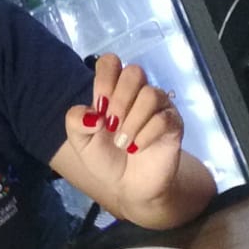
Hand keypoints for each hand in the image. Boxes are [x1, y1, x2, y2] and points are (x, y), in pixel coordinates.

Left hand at [64, 55, 184, 210]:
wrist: (128, 186)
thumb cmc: (106, 159)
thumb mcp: (80, 142)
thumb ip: (75, 121)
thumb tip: (93, 114)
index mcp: (112, 90)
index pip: (110, 62)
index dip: (104, 79)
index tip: (100, 107)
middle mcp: (137, 92)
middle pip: (134, 72)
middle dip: (119, 100)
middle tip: (110, 126)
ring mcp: (158, 106)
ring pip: (151, 94)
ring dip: (133, 121)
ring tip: (123, 143)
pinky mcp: (173, 123)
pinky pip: (164, 118)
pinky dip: (146, 135)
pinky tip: (137, 148)